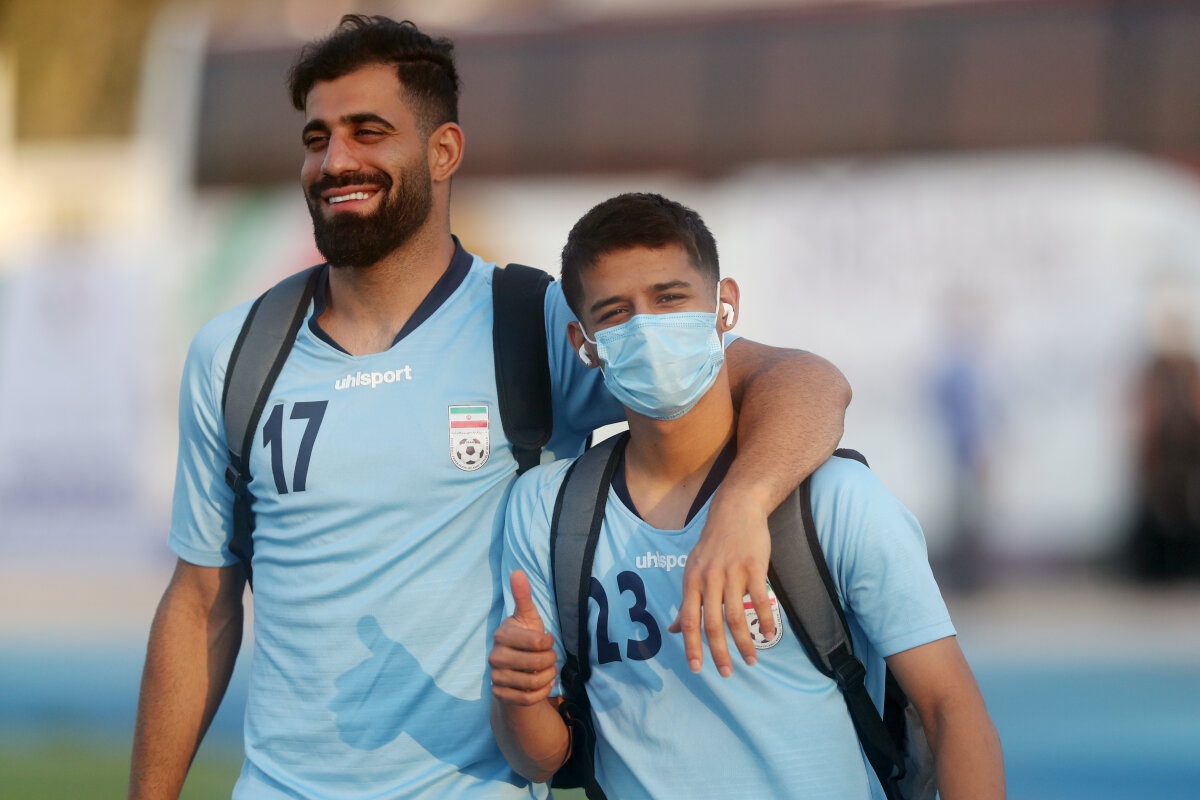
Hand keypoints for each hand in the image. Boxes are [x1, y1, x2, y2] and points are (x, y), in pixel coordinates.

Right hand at [490, 571, 558, 705]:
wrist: (515, 669)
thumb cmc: (525, 638)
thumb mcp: (527, 617)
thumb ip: (523, 596)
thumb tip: (517, 572)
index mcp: (502, 634)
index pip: (538, 642)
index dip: (549, 642)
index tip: (547, 640)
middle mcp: (494, 656)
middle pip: (537, 664)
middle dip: (550, 661)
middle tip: (548, 657)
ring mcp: (495, 677)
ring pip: (533, 682)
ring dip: (547, 677)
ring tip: (546, 671)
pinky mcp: (500, 695)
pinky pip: (528, 699)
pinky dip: (541, 692)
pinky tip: (542, 684)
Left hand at [669, 493, 773, 676]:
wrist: (736, 511)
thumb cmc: (713, 544)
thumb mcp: (693, 570)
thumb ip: (687, 602)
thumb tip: (674, 630)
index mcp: (692, 581)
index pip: (689, 620)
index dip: (692, 646)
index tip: (696, 669)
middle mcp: (709, 579)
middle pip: (712, 623)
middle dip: (719, 652)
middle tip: (726, 673)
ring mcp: (732, 573)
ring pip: (737, 616)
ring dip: (744, 642)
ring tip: (751, 660)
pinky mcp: (754, 567)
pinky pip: (760, 599)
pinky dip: (765, 620)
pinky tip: (769, 634)